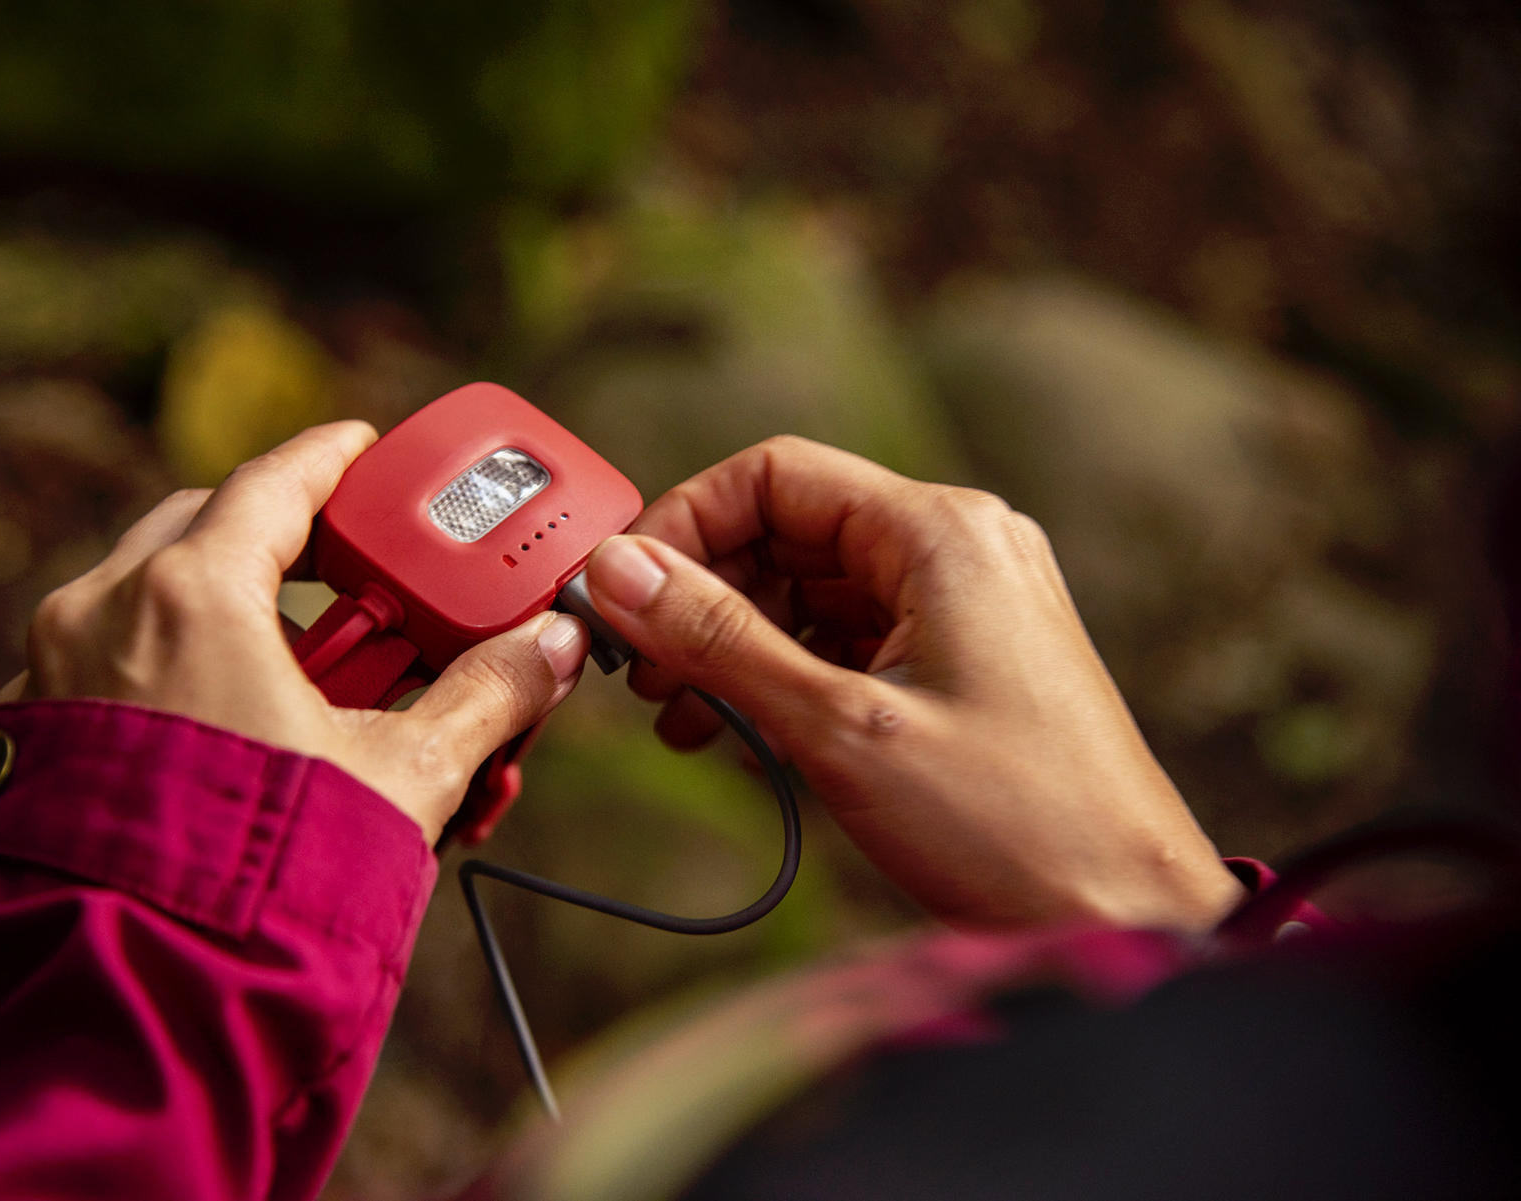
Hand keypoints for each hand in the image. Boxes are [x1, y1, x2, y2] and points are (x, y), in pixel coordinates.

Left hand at [0, 421, 588, 843]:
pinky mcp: (24, 745)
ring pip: (141, 600)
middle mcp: (99, 616)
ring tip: (295, 678)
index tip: (368, 452)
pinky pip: (99, 671)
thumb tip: (552, 649)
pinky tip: (220, 735)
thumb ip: (485, 697)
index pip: (274, 482)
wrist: (137, 998)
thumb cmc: (268, 876)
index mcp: (189, 596)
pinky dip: (161, 675)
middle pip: (199, 530)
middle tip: (344, 575)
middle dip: (275, 542)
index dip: (335, 460)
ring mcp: (48, 678)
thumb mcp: (400, 774)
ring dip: (218, 613)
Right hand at [583, 436, 1243, 931]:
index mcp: (942, 533)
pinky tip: (747, 736)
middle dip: (704, 596)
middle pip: (790, 530)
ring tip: (687, 721)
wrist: (1128, 918)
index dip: (683, 524)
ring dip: (738, 645)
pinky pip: (851, 639)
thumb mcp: (840, 727)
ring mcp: (967, 605)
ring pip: (814, 590)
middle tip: (645, 676)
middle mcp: (959, 548)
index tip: (624, 594)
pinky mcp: (966, 661)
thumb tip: (619, 570)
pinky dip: (789, 677)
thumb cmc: (1015, 826)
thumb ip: (719, 639)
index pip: (774, 476)